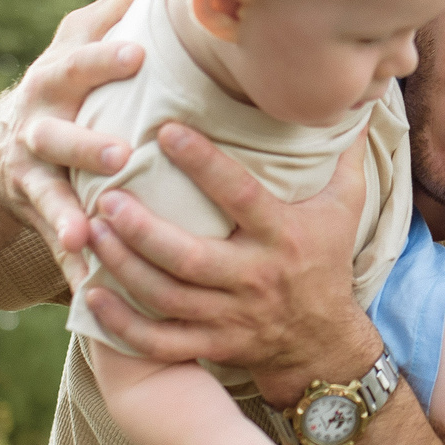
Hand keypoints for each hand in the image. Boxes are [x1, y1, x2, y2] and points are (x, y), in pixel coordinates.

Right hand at [0, 0, 154, 281]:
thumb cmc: (65, 79)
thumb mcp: (83, 35)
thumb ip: (125, 0)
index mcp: (57, 76)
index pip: (82, 60)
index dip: (106, 58)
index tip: (139, 54)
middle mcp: (37, 122)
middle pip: (58, 132)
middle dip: (84, 143)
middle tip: (118, 154)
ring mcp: (30, 172)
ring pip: (47, 194)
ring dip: (66, 214)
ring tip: (85, 234)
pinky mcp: (37, 213)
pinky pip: (56, 243)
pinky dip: (74, 268)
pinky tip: (90, 290)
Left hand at [76, 122, 375, 405]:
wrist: (324, 344)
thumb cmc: (326, 261)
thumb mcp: (345, 206)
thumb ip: (343, 154)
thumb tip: (355, 99)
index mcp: (282, 237)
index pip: (239, 196)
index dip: (203, 163)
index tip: (166, 131)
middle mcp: (253, 278)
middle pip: (188, 257)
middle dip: (142, 229)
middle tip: (105, 196)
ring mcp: (229, 317)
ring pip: (165, 298)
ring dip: (123, 267)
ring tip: (90, 232)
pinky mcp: (211, 344)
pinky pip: (158, 341)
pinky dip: (121, 324)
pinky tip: (91, 294)